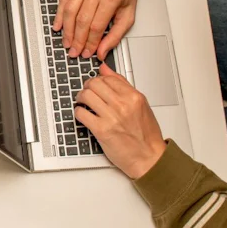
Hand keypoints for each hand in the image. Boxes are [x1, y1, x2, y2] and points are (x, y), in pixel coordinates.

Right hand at [53, 0, 149, 58]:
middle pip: (82, 19)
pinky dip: (59, 14)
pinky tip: (59, 25)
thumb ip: (116, 35)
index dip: (90, 42)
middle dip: (76, 39)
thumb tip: (102, 52)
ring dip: (66, 30)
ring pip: (70, 10)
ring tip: (67, 42)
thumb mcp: (128, 13)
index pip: (97, 26)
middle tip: (74, 51)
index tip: (87, 52)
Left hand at [74, 64, 165, 178]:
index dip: (98, 79)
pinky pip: (81, 114)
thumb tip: (105, 69)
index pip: (108, 77)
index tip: (96, 85)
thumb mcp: (141, 105)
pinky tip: (83, 115)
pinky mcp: (101, 130)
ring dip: (80, 98)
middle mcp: (123, 105)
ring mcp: (111, 117)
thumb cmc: (146, 135)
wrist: (148, 158)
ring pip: (86, 96)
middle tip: (87, 92)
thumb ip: (123, 85)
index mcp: (134, 97)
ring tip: (83, 103)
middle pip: (94, 84)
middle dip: (87, 87)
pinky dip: (78, 112)